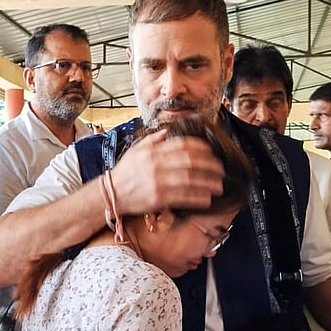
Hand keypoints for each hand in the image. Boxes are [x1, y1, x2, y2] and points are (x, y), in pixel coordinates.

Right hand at [109, 130, 224, 214]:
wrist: (110, 195)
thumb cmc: (124, 173)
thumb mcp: (136, 151)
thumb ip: (153, 140)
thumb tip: (167, 131)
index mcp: (153, 151)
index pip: (182, 145)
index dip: (200, 148)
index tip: (211, 152)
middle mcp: (156, 164)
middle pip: (191, 161)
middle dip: (210, 165)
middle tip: (220, 170)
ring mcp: (158, 181)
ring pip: (191, 179)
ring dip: (208, 183)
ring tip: (219, 185)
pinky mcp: (158, 198)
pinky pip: (184, 197)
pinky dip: (198, 197)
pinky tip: (207, 199)